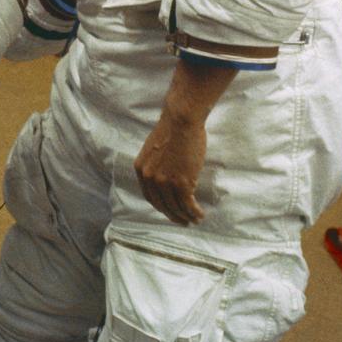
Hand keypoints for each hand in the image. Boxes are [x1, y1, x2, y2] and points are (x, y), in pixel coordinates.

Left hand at [134, 108, 206, 224]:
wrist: (181, 120)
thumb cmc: (172, 128)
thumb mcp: (155, 148)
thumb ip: (157, 163)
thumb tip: (167, 173)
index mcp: (141, 169)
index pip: (150, 195)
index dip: (161, 206)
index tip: (170, 210)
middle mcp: (149, 178)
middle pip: (161, 205)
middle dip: (173, 215)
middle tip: (183, 221)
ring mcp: (164, 182)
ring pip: (176, 207)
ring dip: (186, 216)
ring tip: (194, 220)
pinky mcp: (181, 183)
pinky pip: (187, 204)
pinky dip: (194, 212)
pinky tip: (200, 215)